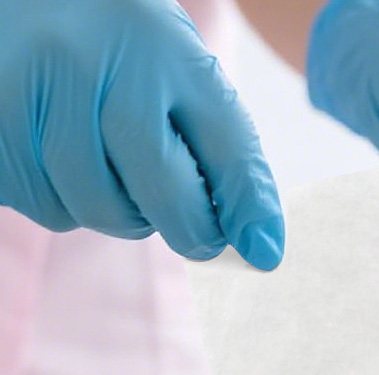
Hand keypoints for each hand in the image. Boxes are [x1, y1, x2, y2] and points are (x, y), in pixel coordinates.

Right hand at [0, 0, 282, 269]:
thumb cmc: (106, 38)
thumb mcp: (173, 66)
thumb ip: (220, 147)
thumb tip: (262, 245)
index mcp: (158, 45)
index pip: (226, 147)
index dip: (248, 209)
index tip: (262, 250)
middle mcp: (93, 68)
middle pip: (161, 201)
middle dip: (186, 226)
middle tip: (187, 218)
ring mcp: (32, 100)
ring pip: (98, 213)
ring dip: (115, 206)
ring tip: (103, 151)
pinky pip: (48, 207)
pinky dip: (64, 196)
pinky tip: (58, 147)